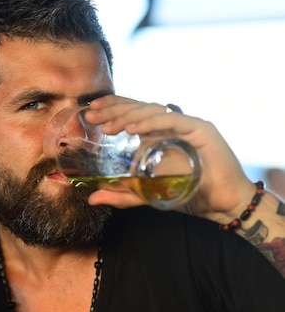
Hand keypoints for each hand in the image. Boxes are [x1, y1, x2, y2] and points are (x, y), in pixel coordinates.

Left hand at [83, 94, 254, 221]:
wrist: (222, 205)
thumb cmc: (188, 194)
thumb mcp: (146, 194)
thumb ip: (121, 195)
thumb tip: (92, 198)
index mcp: (159, 133)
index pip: (133, 112)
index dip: (112, 107)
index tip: (91, 110)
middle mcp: (172, 124)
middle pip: (139, 108)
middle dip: (113, 109)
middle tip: (92, 115)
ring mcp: (186, 124)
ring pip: (153, 111)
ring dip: (128, 115)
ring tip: (108, 126)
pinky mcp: (200, 128)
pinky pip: (171, 120)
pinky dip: (150, 122)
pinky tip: (132, 129)